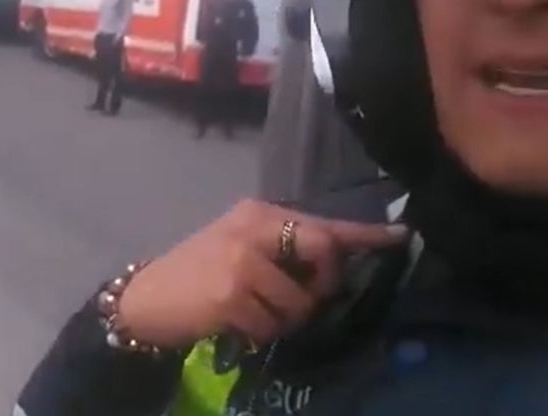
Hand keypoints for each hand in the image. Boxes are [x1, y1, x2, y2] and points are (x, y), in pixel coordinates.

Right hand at [115, 199, 407, 349]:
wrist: (145, 299)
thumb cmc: (197, 275)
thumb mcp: (240, 249)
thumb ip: (283, 251)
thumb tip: (334, 266)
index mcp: (259, 213)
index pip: (322, 223)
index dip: (365, 234)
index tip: (403, 236)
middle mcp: (253, 226)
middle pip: (323, 253)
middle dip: (322, 285)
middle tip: (299, 299)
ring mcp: (242, 259)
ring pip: (300, 302)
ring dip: (283, 320)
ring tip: (251, 313)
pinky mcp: (231, 292)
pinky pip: (273, 325)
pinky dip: (259, 334)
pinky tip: (234, 324)